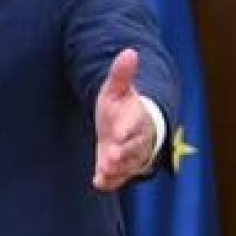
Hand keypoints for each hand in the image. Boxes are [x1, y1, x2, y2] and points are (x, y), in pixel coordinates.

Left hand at [93, 48, 156, 190]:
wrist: (130, 129)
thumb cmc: (122, 107)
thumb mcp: (118, 90)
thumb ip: (121, 74)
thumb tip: (129, 52)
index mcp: (136, 119)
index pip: (134, 124)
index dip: (126, 129)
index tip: (117, 132)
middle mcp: (136, 140)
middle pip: (131, 148)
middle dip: (121, 153)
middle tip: (108, 158)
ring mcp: (129, 156)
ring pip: (126, 165)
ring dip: (116, 169)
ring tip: (104, 172)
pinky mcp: (120, 169)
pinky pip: (117, 178)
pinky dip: (109, 181)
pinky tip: (99, 183)